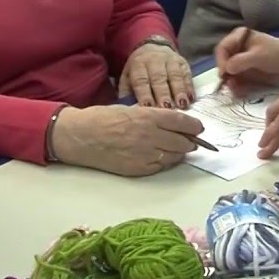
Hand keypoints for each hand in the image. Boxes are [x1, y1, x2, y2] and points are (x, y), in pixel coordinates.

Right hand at [51, 104, 204, 175]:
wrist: (80, 136)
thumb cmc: (102, 118)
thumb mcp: (131, 109)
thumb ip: (153, 117)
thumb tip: (172, 123)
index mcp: (149, 117)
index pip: (182, 122)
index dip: (194, 127)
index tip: (198, 128)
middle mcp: (150, 136)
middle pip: (183, 142)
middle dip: (189, 142)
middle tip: (191, 141)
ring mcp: (144, 154)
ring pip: (174, 157)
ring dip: (179, 153)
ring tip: (178, 150)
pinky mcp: (137, 169)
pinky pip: (160, 167)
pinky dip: (164, 163)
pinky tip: (161, 158)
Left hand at [120, 40, 193, 108]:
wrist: (152, 47)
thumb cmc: (139, 70)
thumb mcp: (127, 77)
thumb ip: (127, 92)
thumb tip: (129, 110)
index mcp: (138, 65)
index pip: (141, 80)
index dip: (145, 94)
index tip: (148, 107)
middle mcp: (154, 60)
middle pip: (159, 78)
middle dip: (163, 94)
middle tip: (167, 109)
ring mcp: (170, 60)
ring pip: (175, 75)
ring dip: (179, 91)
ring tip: (182, 105)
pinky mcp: (182, 62)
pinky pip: (187, 74)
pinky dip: (189, 86)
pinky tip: (191, 98)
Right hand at [215, 27, 278, 90]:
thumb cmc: (277, 53)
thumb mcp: (258, 55)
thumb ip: (241, 61)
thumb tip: (227, 68)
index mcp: (239, 37)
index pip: (222, 48)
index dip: (221, 61)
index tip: (224, 73)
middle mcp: (237, 49)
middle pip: (224, 62)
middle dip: (225, 74)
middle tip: (229, 84)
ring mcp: (242, 62)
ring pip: (230, 74)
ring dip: (231, 82)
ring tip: (235, 89)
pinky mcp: (247, 73)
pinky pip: (238, 81)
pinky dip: (238, 87)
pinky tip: (239, 91)